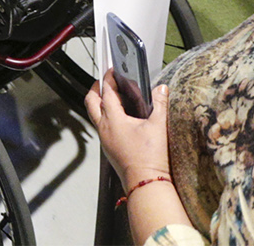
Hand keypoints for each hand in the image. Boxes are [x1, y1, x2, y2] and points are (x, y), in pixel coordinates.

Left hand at [86, 75, 171, 189]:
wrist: (146, 183)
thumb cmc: (149, 157)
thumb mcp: (158, 126)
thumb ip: (160, 104)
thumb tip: (162, 89)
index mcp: (112, 119)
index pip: (106, 92)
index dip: (108, 78)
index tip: (111, 70)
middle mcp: (104, 128)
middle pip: (91, 102)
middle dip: (95, 89)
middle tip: (105, 81)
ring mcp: (104, 139)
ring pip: (95, 115)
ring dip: (100, 103)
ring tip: (115, 97)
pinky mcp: (109, 148)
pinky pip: (102, 127)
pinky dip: (106, 117)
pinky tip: (121, 119)